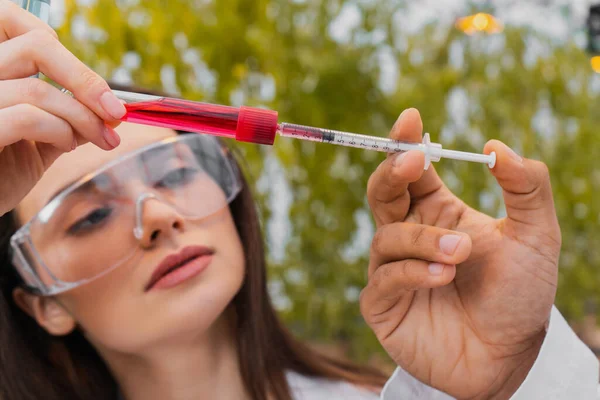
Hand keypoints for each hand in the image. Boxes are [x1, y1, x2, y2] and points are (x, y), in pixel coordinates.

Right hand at [0, 0, 125, 215]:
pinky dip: (60, 131)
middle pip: (37, 47)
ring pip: (38, 89)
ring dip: (82, 117)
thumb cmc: (0, 173)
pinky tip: (67, 146)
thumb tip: (110, 111)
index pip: (17, 22)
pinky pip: (27, 117)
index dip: (66, 52)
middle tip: (115, 112)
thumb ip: (67, 119)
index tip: (98, 87)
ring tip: (98, 138)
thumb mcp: (38, 141)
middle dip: (87, 81)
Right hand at [360, 109, 559, 398]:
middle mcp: (410, 236)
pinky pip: (384, 277)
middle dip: (391, 172)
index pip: (411, 171)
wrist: (509, 358)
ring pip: (387, 236)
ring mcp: (392, 270)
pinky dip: (412, 272)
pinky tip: (441, 277)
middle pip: (381, 192)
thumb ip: (526, 187)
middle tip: (413, 162)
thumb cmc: (520, 295)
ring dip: (423, 238)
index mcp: (438, 213)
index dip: (405, 144)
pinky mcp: (382, 304)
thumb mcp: (537, 236)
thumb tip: (494, 146)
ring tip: (461, 254)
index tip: (410, 119)